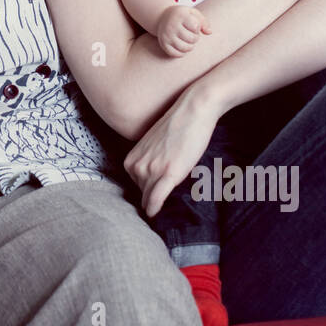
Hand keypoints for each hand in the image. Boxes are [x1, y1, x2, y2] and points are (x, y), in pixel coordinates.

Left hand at [124, 84, 225, 216]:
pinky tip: (155, 215)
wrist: (193, 110)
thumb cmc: (177, 126)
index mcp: (131, 159)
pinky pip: (157, 197)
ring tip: (169, 206)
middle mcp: (137, 165)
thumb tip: (152, 179)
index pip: (136, 186)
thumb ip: (149, 162)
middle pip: (143, 193)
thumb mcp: (154, 146)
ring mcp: (151, 169)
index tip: (157, 195)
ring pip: (150, 198)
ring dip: (157, 203)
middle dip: (153, 196)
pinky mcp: (168, 173)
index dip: (149, 190)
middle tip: (166, 198)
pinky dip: (155, 208)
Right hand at [154, 5, 211, 56]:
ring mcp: (167, 36)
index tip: (193, 25)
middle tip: (191, 34)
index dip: (197, 28)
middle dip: (195, 38)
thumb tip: (209, 32)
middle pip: (192, 39)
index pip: (195, 27)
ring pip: (185, 48)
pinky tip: (182, 46)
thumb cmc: (182, 16)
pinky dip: (182, 53)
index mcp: (180, 16)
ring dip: (190, 46)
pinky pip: (177, 54)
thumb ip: (204, 22)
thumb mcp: (193, 13)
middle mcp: (172, 26)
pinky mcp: (164, 44)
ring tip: (188, 41)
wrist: (162, 17)